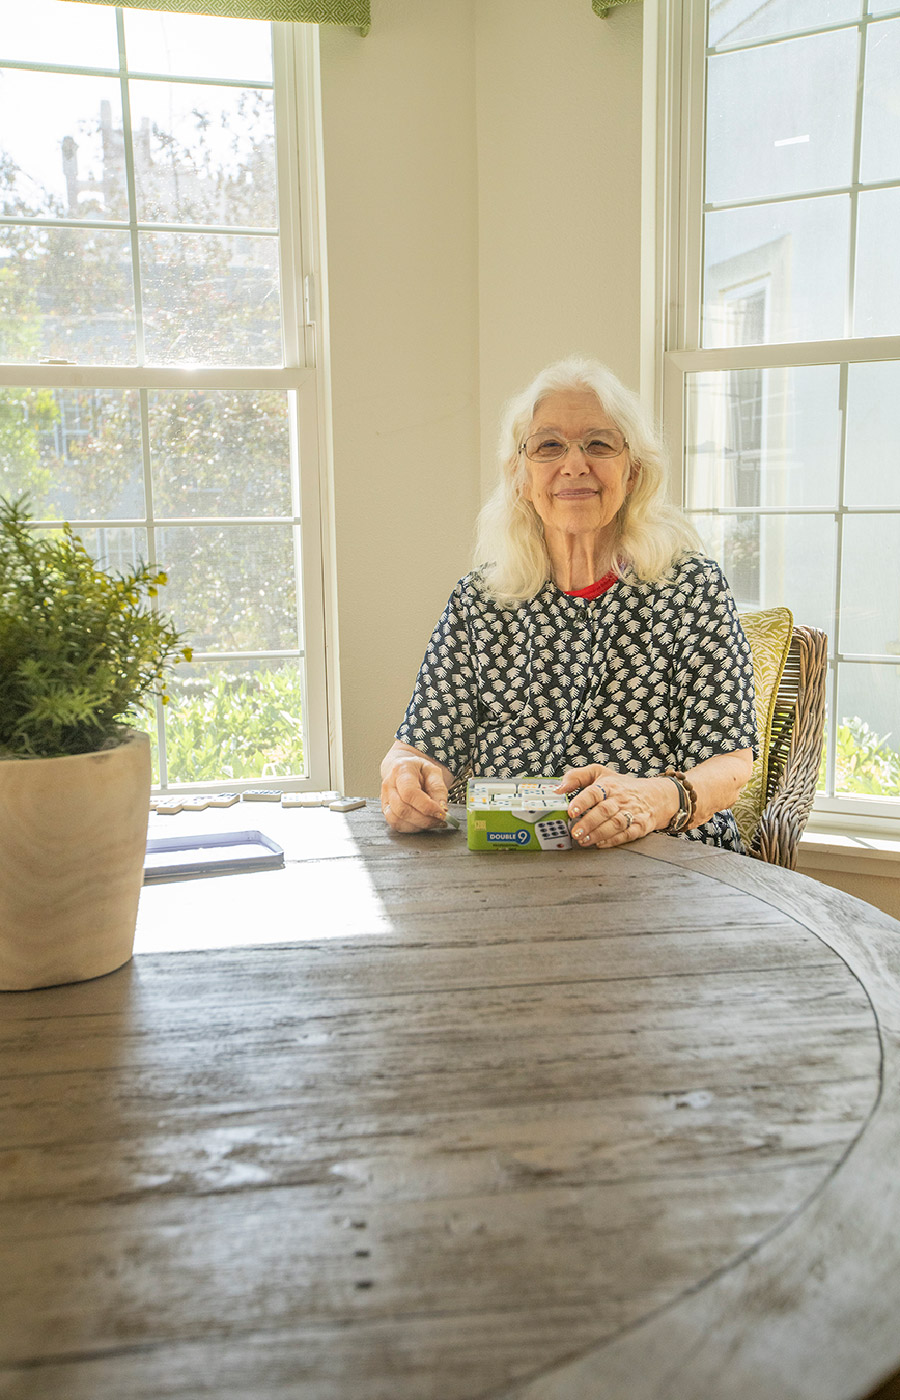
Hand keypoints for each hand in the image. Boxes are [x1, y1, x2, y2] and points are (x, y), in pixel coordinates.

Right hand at [381, 753, 449, 831]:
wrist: (405, 769)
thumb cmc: (419, 770)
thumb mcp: (434, 772)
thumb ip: (438, 789)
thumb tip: (442, 809)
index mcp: (401, 770)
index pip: (410, 793)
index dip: (426, 807)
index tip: (442, 813)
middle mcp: (389, 785)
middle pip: (402, 809)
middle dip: (424, 819)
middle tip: (441, 820)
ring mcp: (385, 798)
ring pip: (397, 820)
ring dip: (418, 826)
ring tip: (433, 822)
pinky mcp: (386, 810)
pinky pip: (396, 824)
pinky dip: (411, 828)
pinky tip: (422, 824)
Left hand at [556, 763, 676, 848]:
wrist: (656, 795)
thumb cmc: (622, 786)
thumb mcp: (600, 774)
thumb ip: (576, 777)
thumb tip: (557, 789)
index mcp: (608, 785)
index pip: (594, 792)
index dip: (582, 802)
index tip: (571, 811)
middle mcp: (620, 799)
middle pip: (604, 811)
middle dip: (588, 823)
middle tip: (575, 832)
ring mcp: (631, 813)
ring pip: (615, 824)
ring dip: (598, 834)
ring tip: (584, 840)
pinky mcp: (640, 826)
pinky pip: (627, 834)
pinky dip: (614, 840)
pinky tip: (601, 844)